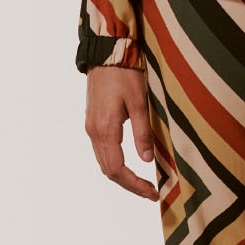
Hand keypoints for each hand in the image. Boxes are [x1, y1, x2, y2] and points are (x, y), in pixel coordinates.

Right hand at [85, 64, 158, 199]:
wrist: (106, 52)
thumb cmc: (125, 73)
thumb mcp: (139, 102)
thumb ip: (143, 133)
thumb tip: (147, 160)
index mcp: (105, 130)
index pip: (117, 169)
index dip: (135, 185)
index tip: (152, 192)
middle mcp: (94, 132)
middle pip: (108, 170)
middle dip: (129, 184)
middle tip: (151, 192)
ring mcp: (91, 127)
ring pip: (103, 162)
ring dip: (121, 175)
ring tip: (142, 182)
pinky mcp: (93, 121)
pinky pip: (101, 150)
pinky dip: (115, 162)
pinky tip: (130, 163)